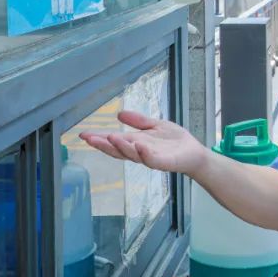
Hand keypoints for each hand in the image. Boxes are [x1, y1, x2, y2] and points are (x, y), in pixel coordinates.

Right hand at [80, 111, 209, 176]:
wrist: (194, 152)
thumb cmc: (174, 141)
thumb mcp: (154, 126)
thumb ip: (138, 121)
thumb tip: (119, 113)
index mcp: (135, 143)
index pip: (114, 141)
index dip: (99, 139)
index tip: (83, 134)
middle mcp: (139, 152)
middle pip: (118, 150)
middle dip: (103, 145)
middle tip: (89, 139)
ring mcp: (151, 158)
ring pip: (132, 155)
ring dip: (122, 147)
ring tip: (111, 137)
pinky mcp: (164, 163)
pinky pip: (152, 160)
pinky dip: (145, 154)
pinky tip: (139, 146)